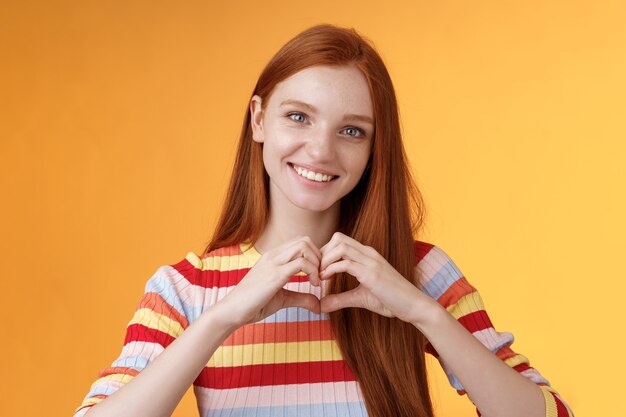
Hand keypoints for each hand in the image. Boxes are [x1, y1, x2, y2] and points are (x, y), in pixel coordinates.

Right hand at [216, 236, 321, 326]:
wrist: (231, 311)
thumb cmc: (253, 304)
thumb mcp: (283, 299)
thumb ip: (301, 298)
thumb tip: (319, 306)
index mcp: (273, 256)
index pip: (300, 242)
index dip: (315, 256)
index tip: (319, 274)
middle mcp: (273, 255)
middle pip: (305, 239)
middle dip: (319, 256)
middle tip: (322, 276)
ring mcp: (273, 262)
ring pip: (304, 246)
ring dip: (318, 262)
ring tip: (318, 280)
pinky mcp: (275, 274)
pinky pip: (302, 262)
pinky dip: (313, 272)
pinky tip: (314, 285)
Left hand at [319, 232, 437, 323]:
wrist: (414, 306)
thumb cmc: (391, 301)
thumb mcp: (360, 298)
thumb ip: (340, 299)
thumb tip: (321, 305)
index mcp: (367, 255)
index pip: (341, 240)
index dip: (325, 252)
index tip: (319, 269)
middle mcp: (369, 254)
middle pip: (338, 238)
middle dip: (322, 253)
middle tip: (316, 271)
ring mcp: (371, 262)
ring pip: (340, 246)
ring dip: (325, 260)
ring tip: (320, 276)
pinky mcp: (372, 274)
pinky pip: (345, 264)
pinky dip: (330, 270)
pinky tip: (326, 281)